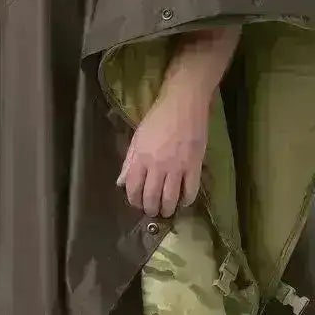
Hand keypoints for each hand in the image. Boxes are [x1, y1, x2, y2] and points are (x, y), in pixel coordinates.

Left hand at [116, 85, 208, 216]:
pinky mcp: (194, 165)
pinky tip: (184, 201)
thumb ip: (129, 162)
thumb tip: (120, 183)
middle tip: (152, 211)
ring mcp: (177, 166)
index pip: (133, 188)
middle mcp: (157, 165)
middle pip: (151, 197)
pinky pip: (191, 190)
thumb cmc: (158, 117)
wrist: (183, 102)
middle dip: (150, 209)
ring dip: (167, 209)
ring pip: (170, 198)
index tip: (137, 203)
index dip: (134, 200)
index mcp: (140, 157)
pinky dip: (186, 200)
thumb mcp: (138, 138)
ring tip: (167, 211)